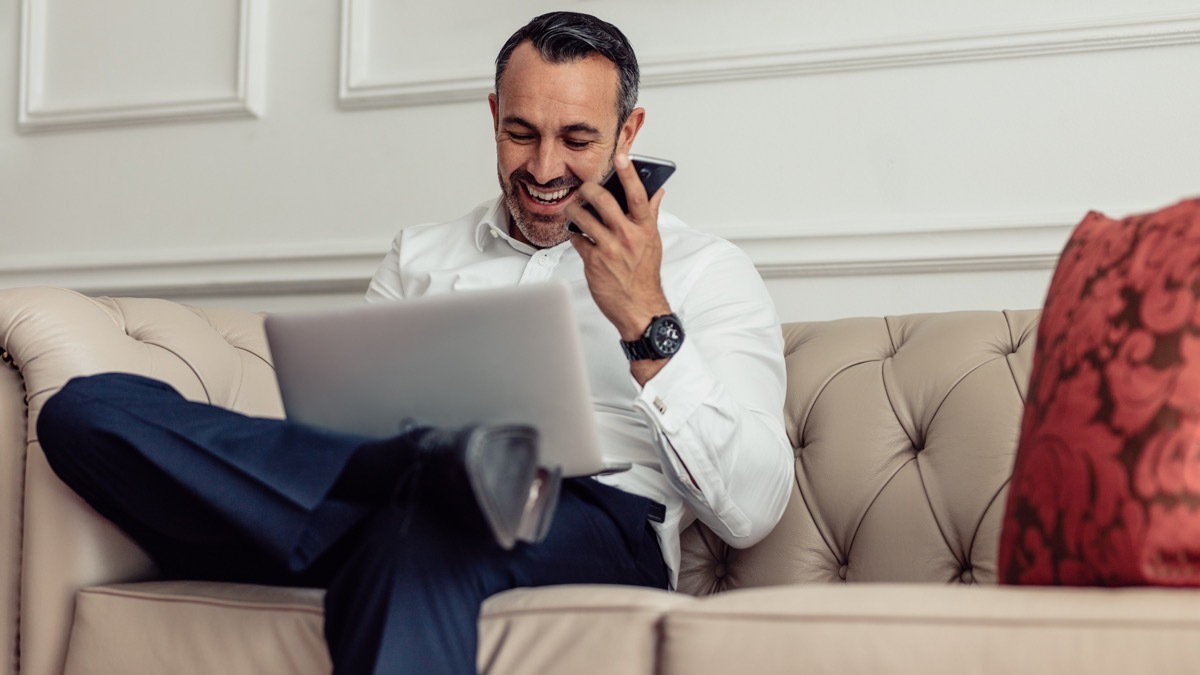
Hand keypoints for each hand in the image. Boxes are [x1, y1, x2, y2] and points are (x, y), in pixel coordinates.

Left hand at [566, 154, 671, 341]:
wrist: (639, 308)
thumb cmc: (644, 275)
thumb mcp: (653, 242)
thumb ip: (650, 215)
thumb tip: (657, 192)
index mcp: (645, 229)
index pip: (638, 195)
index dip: (629, 174)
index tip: (621, 156)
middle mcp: (628, 237)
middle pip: (603, 200)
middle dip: (589, 189)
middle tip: (584, 188)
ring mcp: (609, 249)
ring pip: (583, 217)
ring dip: (574, 209)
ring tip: (573, 209)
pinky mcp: (593, 261)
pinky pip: (577, 238)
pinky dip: (575, 234)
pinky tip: (578, 236)